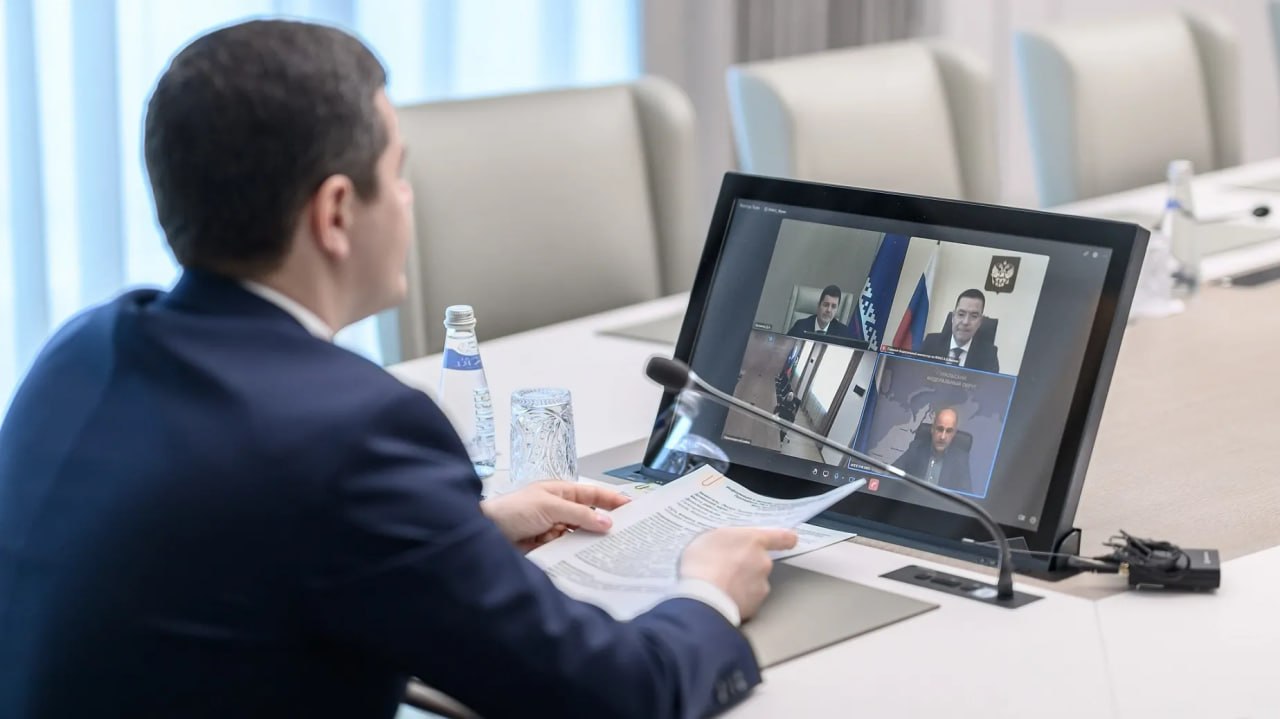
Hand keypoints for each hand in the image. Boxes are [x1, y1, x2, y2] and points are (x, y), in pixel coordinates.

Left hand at [482, 481, 629, 551]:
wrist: (483, 534)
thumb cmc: (512, 511)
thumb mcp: (549, 506)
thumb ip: (579, 514)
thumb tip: (607, 522)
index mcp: (561, 493)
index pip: (593, 494)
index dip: (612, 500)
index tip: (633, 508)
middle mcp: (560, 511)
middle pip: (590, 518)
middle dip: (605, 526)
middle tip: (627, 535)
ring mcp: (554, 531)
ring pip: (581, 537)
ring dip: (590, 543)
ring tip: (611, 552)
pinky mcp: (548, 549)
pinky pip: (568, 552)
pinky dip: (575, 556)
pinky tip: (587, 562)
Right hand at [679, 527, 797, 619]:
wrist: (702, 597)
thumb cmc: (702, 563)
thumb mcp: (709, 537)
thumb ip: (726, 538)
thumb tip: (728, 542)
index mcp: (754, 540)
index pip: (781, 537)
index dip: (785, 538)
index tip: (789, 539)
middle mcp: (763, 562)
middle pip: (761, 560)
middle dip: (747, 563)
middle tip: (725, 566)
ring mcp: (761, 585)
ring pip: (754, 581)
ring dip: (742, 582)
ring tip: (719, 584)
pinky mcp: (755, 606)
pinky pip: (748, 599)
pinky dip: (738, 598)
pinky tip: (722, 597)